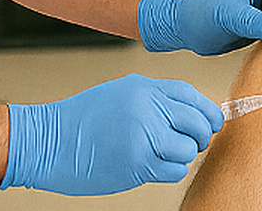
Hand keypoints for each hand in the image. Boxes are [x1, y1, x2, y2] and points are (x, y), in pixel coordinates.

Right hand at [1, 74, 222, 195]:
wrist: (48, 142)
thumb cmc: (84, 117)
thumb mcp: (124, 91)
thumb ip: (157, 98)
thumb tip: (191, 110)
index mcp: (147, 89)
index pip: (193, 97)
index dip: (208, 111)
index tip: (213, 122)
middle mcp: (149, 111)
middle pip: (198, 124)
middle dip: (202, 135)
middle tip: (194, 141)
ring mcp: (144, 139)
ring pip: (189, 150)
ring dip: (184, 155)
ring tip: (167, 154)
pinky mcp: (137, 167)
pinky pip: (174, 170)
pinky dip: (172, 170)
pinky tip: (156, 165)